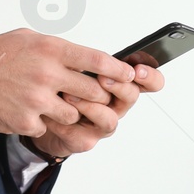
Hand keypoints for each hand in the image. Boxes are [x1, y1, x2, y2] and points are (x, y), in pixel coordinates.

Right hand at [0, 29, 134, 136]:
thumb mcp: (29, 38)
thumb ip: (57, 48)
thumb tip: (84, 58)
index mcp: (51, 50)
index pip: (98, 60)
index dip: (118, 70)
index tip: (128, 74)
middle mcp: (48, 74)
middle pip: (93, 91)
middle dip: (97, 95)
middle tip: (92, 95)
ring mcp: (38, 100)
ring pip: (74, 113)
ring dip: (68, 110)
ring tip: (51, 101)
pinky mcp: (27, 121)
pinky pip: (48, 127)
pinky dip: (42, 122)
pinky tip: (27, 110)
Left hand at [23, 62, 166, 158]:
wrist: (43, 114)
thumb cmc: (64, 86)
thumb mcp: (77, 65)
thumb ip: (90, 60)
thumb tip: (93, 53)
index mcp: (120, 85)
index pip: (150, 82)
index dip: (150, 76)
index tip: (137, 69)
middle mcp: (116, 106)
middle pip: (132, 96)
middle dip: (118, 85)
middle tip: (102, 78)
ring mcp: (102, 124)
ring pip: (109, 119)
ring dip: (90, 106)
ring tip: (69, 94)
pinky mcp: (85, 140)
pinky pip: (82, 135)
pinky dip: (66, 121)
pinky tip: (54, 111)